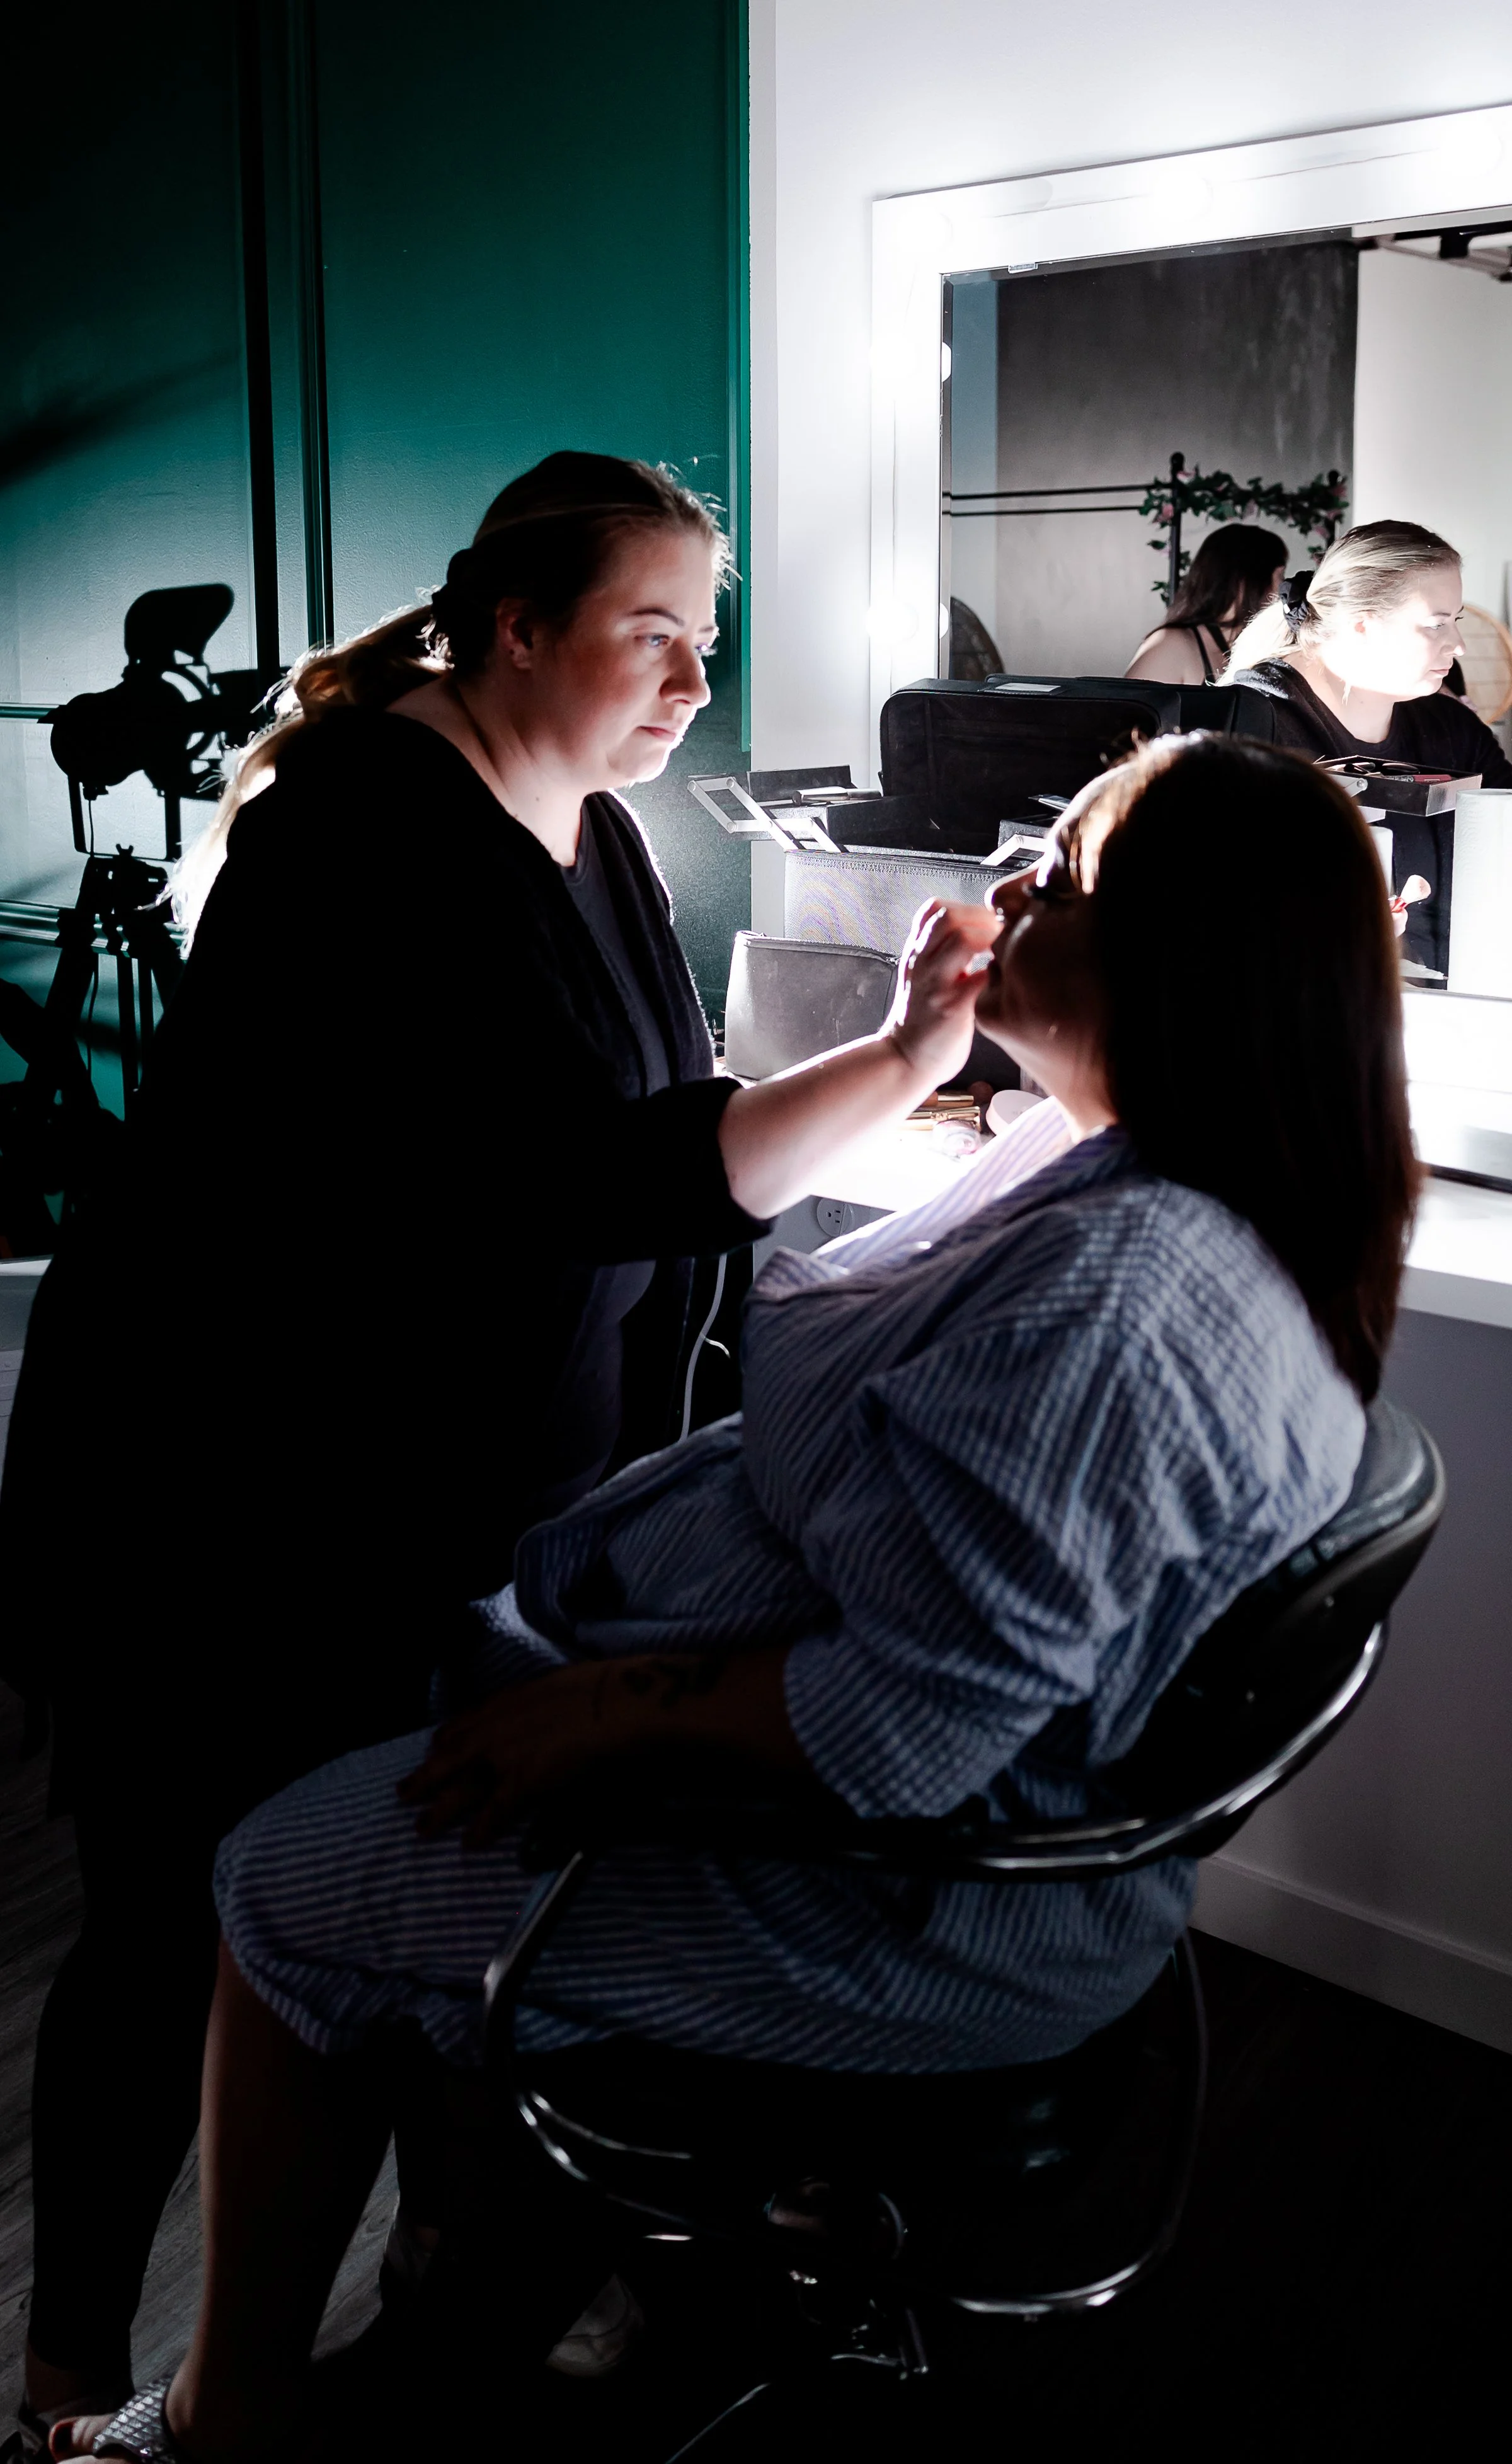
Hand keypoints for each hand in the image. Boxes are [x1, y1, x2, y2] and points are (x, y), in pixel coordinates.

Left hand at [398, 1647, 804, 1849]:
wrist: (628, 1702)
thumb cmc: (613, 1686)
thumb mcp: (573, 1682)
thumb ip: (555, 1699)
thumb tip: (558, 1704)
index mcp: (516, 1697)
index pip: (470, 1720)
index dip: (449, 1738)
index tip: (434, 1747)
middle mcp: (503, 1724)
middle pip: (454, 1754)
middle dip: (427, 1776)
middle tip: (404, 1793)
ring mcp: (509, 1754)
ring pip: (462, 1786)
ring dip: (440, 1808)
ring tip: (422, 1827)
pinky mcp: (525, 1782)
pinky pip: (495, 1811)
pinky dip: (480, 1828)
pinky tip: (469, 1845)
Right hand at [887, 898, 1001, 1085]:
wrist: (905, 1061)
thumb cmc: (925, 1023)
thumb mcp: (926, 979)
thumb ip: (945, 956)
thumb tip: (983, 937)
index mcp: (917, 953)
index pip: (935, 908)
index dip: (967, 909)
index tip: (987, 926)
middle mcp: (922, 963)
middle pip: (948, 914)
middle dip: (983, 918)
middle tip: (1001, 937)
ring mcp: (935, 984)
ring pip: (962, 937)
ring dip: (991, 940)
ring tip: (1002, 955)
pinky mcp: (951, 1007)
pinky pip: (979, 976)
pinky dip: (997, 972)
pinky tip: (1003, 982)